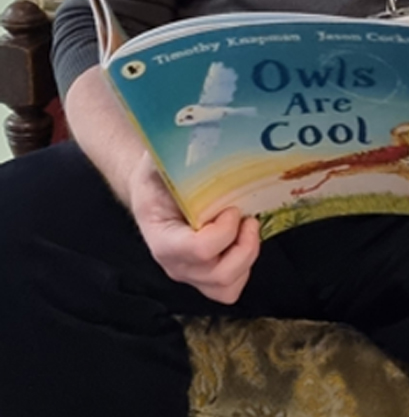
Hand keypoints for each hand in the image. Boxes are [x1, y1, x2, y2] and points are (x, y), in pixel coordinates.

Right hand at [129, 154, 260, 303]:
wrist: (152, 194)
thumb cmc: (156, 178)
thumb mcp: (156, 162)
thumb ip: (168, 154)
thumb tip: (188, 129)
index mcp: (162, 238)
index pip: (197, 250)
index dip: (224, 232)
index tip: (233, 208)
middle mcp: (175, 264)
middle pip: (218, 275)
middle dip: (243, 247)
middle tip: (248, 218)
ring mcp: (191, 274)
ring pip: (228, 287)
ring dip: (247, 257)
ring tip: (248, 228)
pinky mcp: (205, 276)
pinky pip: (231, 287)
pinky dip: (244, 266)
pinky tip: (243, 239)